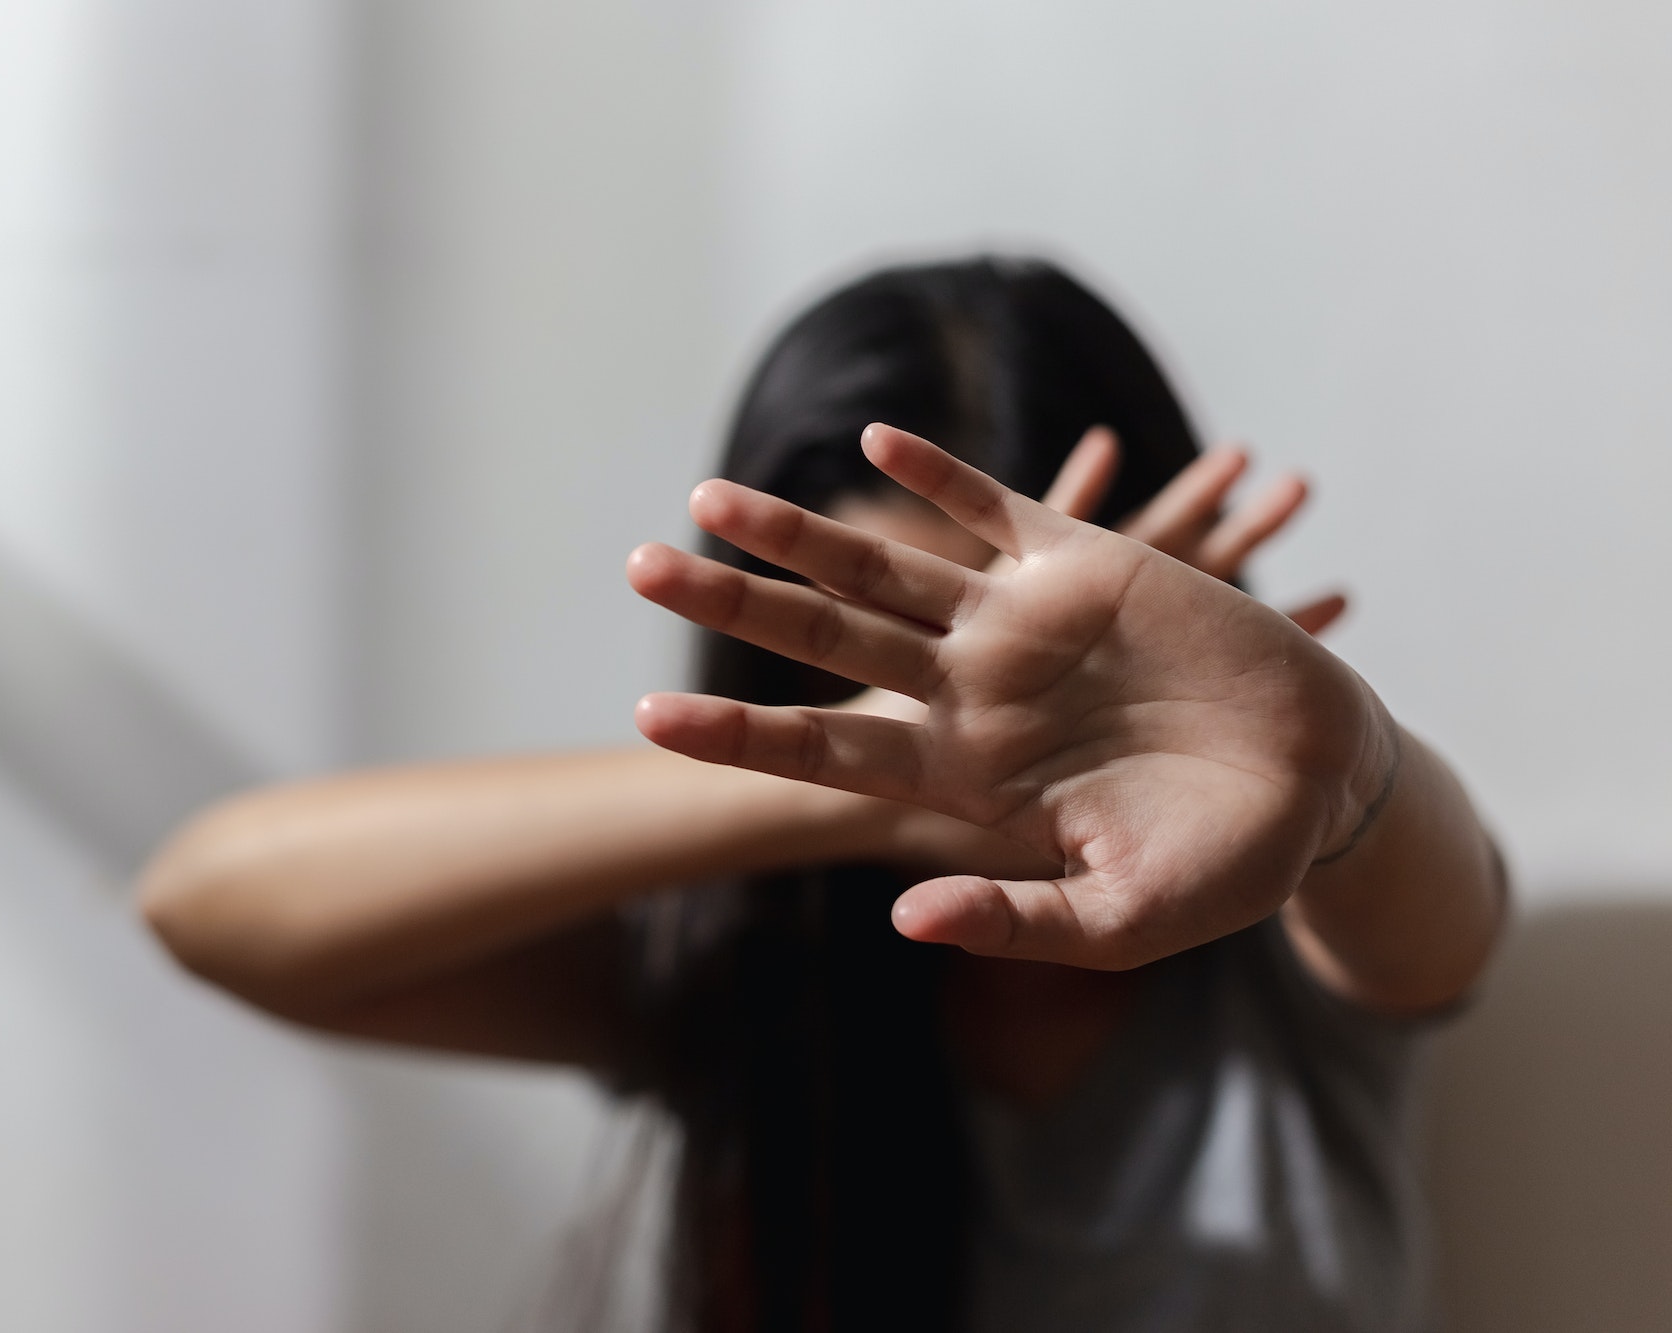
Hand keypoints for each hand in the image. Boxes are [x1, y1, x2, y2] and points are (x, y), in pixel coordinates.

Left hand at [627, 425, 1395, 968]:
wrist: (1320, 783)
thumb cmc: (1222, 865)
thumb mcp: (1118, 919)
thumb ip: (1014, 917)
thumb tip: (909, 917)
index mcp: (961, 776)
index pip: (824, 750)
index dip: (737, 732)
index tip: (648, 716)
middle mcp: (968, 690)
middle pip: (823, 640)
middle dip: (734, 602)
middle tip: (638, 566)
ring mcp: (1018, 623)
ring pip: (885, 568)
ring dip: (800, 533)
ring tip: (709, 496)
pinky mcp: (1082, 565)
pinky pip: (995, 508)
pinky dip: (938, 478)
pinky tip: (872, 445)